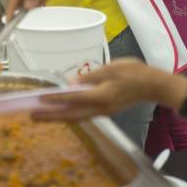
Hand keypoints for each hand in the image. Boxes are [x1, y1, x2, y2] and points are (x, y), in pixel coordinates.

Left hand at [31, 58, 155, 121]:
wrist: (153, 85)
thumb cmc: (134, 72)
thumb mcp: (111, 68)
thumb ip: (90, 77)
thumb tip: (71, 83)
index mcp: (101, 97)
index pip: (73, 98)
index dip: (56, 99)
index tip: (40, 99)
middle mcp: (100, 108)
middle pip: (71, 114)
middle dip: (51, 116)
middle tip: (32, 116)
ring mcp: (103, 112)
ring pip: (76, 117)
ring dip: (58, 117)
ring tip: (42, 116)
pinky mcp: (105, 111)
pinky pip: (83, 115)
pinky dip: (69, 115)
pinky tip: (61, 113)